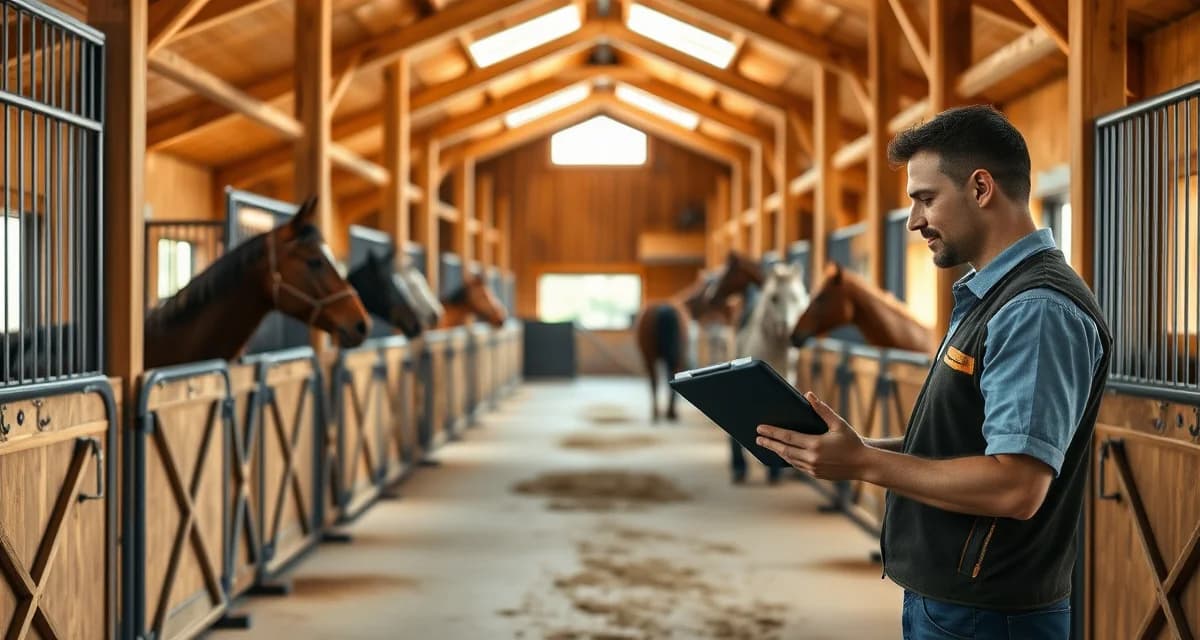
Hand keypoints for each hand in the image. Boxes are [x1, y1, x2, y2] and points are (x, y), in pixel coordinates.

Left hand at [755, 391, 869, 480]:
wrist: (864, 465)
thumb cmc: (852, 442)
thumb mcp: (839, 424)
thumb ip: (823, 410)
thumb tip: (809, 395)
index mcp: (816, 444)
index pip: (787, 437)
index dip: (772, 432)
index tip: (760, 428)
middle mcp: (812, 458)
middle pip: (784, 450)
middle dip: (769, 443)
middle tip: (757, 438)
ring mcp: (813, 469)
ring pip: (789, 459)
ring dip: (777, 452)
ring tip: (766, 445)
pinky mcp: (815, 475)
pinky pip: (797, 466)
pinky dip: (788, 459)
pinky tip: (783, 454)